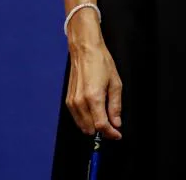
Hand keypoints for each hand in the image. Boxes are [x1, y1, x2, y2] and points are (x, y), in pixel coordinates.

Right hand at [65, 19, 122, 139]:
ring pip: (83, 126)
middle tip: (113, 127)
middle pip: (91, 128)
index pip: (101, 125)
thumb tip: (116, 123)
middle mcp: (80, 102)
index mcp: (94, 97)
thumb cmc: (101, 63)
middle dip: (103, 131)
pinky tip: (95, 114)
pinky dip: (86, 121)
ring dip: (94, 127)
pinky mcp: (68, 101)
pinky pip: (77, 118)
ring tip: (105, 120)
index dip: (110, 133)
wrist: (85, 51)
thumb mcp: (115, 83)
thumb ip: (115, 106)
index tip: (117, 135)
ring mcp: (72, 102)